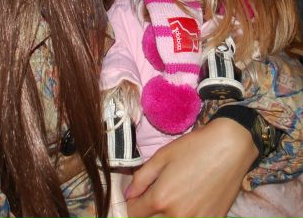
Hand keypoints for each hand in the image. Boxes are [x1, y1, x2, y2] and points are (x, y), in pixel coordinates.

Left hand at [125, 118, 258, 217]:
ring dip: (163, 217)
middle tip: (152, 198)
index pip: (134, 213)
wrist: (229, 148)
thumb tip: (129, 196)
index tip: (137, 196)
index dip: (132, 204)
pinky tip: (187, 205)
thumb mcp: (161, 157)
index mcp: (160, 199)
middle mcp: (177, 217)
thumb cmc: (194, 148)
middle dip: (146, 213)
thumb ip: (141, 178)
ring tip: (169, 202)